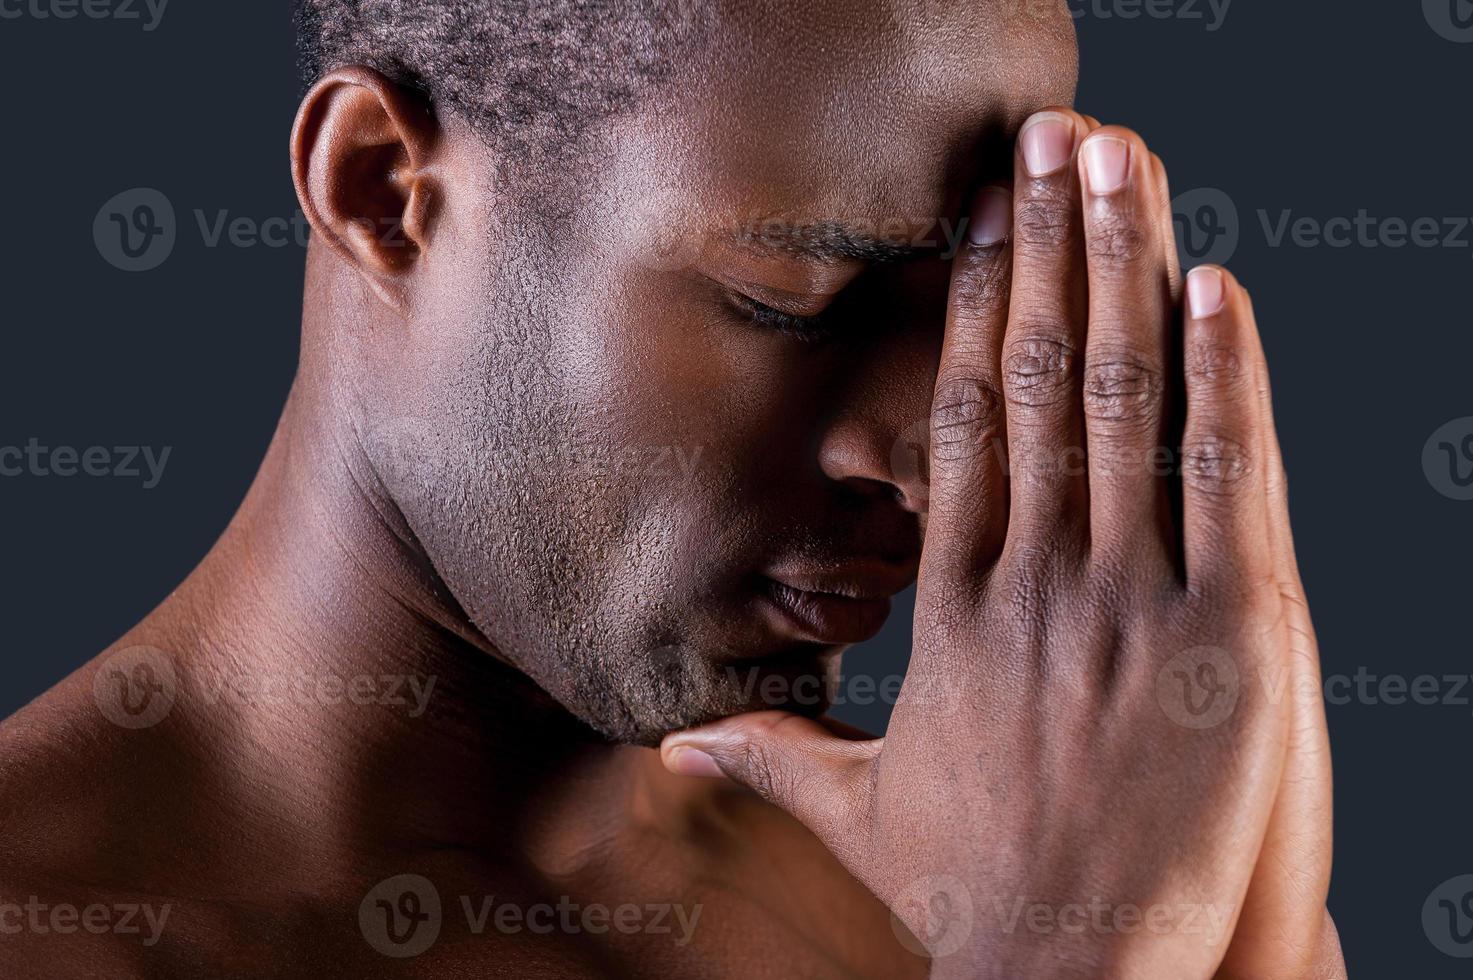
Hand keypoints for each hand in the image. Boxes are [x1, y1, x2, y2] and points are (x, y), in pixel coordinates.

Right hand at [663, 108, 1335, 977]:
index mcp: (955, 605)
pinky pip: (1222, 474)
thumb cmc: (974, 899)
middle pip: (1039, 377)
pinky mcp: (1228, 635)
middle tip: (1054, 132)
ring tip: (1120, 161)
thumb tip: (672, 749)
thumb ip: (773, 758)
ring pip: (1123, 400)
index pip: (963, 420)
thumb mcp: (860, 817)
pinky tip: (1219, 281)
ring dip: (1126, 267)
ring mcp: (1126, 600)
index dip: (978, 308)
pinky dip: (1225, 372)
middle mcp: (1031, 580)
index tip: (984, 219)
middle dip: (1048, 242)